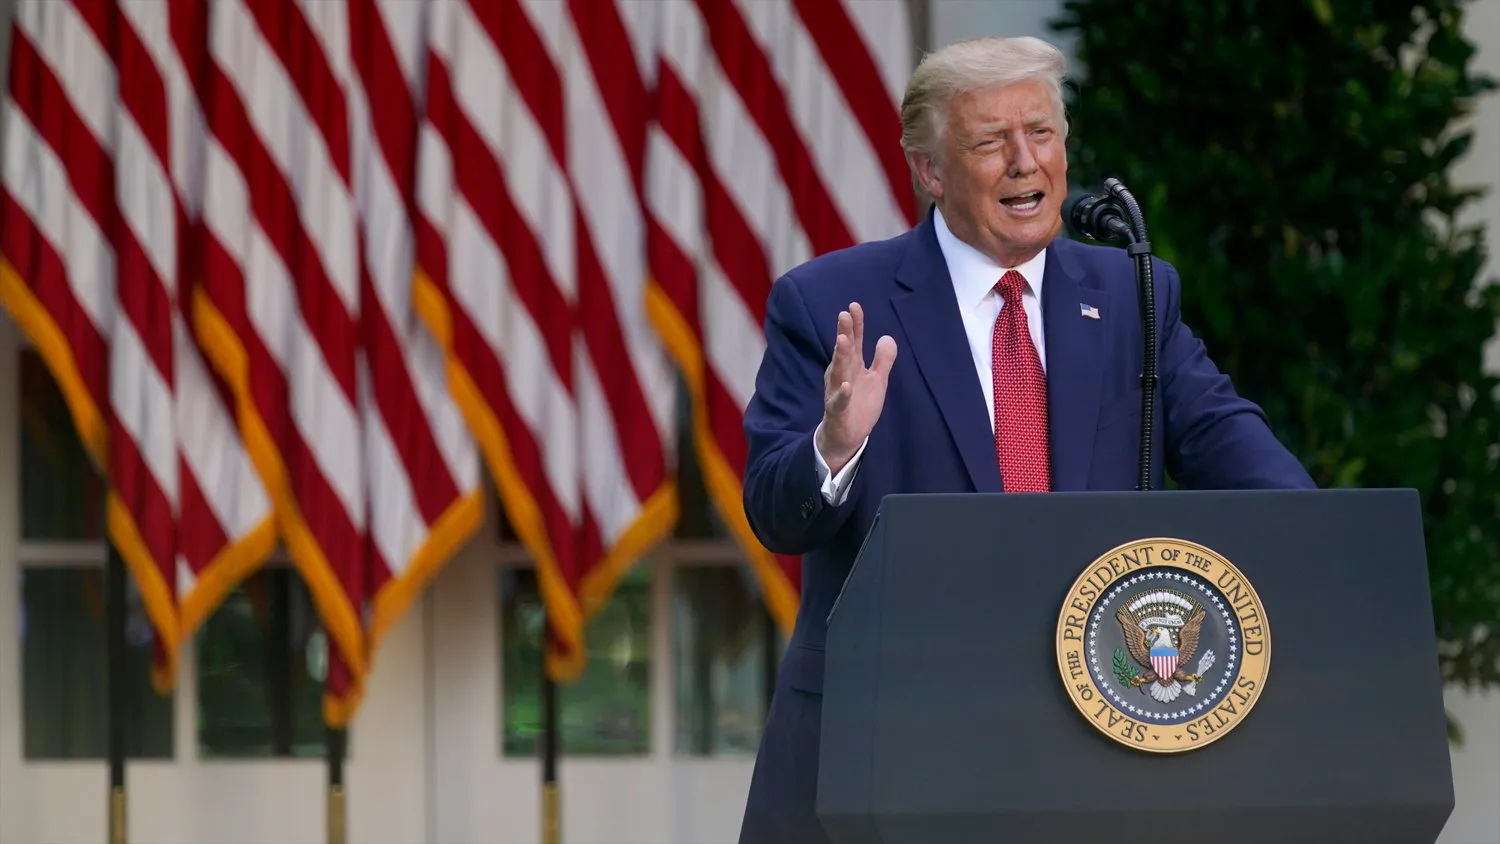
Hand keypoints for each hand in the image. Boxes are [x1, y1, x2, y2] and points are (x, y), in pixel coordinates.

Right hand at [818, 302, 895, 474]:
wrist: (847, 436)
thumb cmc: (859, 404)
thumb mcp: (877, 380)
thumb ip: (882, 359)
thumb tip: (887, 336)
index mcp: (852, 366)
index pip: (854, 341)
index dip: (855, 325)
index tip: (854, 306)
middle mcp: (842, 375)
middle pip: (844, 351)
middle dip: (844, 333)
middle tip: (844, 315)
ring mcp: (837, 392)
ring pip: (838, 372)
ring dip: (840, 356)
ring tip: (843, 341)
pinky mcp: (837, 411)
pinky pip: (838, 402)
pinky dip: (841, 394)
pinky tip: (846, 386)